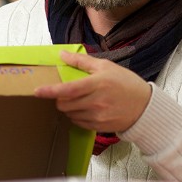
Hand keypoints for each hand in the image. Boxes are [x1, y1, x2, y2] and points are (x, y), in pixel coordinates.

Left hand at [34, 51, 151, 132]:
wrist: (144, 106)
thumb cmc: (125, 83)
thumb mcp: (105, 66)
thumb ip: (82, 61)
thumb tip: (62, 54)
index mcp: (97, 84)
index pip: (68, 89)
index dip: (50, 91)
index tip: (37, 91)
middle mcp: (96, 102)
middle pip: (64, 104)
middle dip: (59, 99)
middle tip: (65, 93)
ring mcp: (98, 116)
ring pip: (70, 114)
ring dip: (68, 108)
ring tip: (79, 100)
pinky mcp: (99, 127)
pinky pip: (78, 123)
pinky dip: (76, 116)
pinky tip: (85, 109)